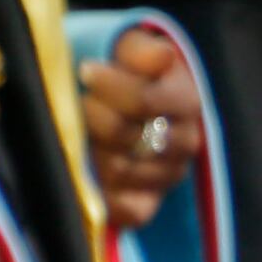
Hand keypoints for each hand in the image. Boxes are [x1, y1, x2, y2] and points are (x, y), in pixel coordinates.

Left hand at [79, 24, 205, 233]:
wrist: (121, 105)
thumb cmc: (123, 72)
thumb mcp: (132, 50)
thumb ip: (143, 51)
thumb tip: (161, 57)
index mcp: (186, 102)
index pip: (143, 100)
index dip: (108, 85)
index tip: (85, 70)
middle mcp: (184, 142)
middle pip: (125, 136)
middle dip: (89, 116)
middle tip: (75, 102)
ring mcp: (167, 176)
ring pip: (120, 171)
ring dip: (89, 150)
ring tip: (77, 131)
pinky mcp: (148, 205)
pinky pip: (128, 211)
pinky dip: (103, 195)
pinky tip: (86, 170)